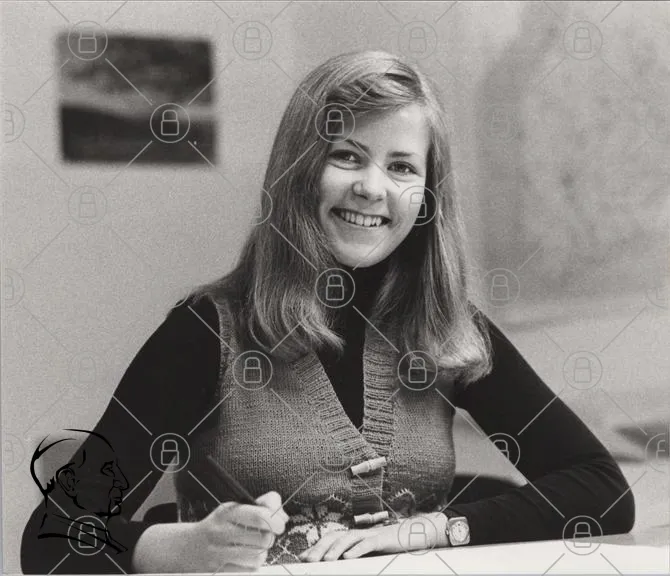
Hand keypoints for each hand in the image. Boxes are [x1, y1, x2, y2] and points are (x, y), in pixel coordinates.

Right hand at [190, 490, 288, 572]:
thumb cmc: (219, 525)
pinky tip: (245, 556)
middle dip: (269, 536)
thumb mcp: (235, 508)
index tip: (280, 524)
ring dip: (262, 551)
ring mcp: (220, 554)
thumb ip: (263, 505)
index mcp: (227, 513)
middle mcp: (221, 532)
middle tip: (265, 533)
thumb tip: (283, 516)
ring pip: (259, 556)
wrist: (188, 548)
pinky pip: (250, 570)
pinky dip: (253, 564)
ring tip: (253, 545)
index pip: (259, 516)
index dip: (275, 521)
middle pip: (263, 538)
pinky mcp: (221, 571)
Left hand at [299, 512, 447, 562]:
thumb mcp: (368, 552)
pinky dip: (356, 550)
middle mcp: (358, 533)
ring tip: (326, 561)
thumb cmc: (389, 546)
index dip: (316, 547)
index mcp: (353, 536)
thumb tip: (334, 561)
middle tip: (309, 560)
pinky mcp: (381, 538)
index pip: (330, 539)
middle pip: (334, 538)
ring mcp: (369, 535)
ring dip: (334, 550)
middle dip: (320, 549)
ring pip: (347, 540)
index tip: (302, 559)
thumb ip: (352, 555)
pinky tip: (348, 558)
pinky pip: (367, 544)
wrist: (413, 534)